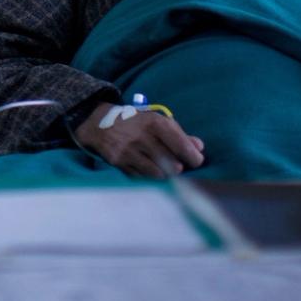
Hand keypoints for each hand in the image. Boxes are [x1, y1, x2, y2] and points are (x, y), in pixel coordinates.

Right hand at [74, 102, 204, 178]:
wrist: (100, 124)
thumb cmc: (137, 124)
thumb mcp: (157, 122)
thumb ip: (179, 134)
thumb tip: (199, 147)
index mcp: (155, 123)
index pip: (181, 145)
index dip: (194, 158)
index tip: (197, 161)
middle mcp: (142, 137)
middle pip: (172, 164)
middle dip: (179, 168)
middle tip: (179, 167)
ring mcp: (129, 151)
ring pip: (158, 174)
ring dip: (165, 175)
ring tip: (166, 171)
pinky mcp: (119, 162)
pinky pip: (142, 178)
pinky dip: (150, 178)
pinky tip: (151, 172)